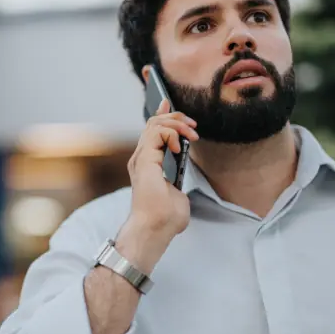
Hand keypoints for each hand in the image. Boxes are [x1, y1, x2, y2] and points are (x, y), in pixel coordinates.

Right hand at [121, 99, 197, 269]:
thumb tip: (181, 173)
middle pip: (153, 123)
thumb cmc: (165, 217)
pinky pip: (156, 133)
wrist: (156, 229)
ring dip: (176, 124)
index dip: (162, 115)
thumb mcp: (177, 190)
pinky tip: (179, 145)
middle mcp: (141, 158)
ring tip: (190, 134)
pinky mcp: (144, 160)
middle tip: (193, 127)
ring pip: (154, 124)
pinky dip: (171, 133)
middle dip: (175, 118)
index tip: (169, 104)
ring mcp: (141, 158)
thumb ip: (177, 176)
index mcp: (148, 164)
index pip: (152, 130)